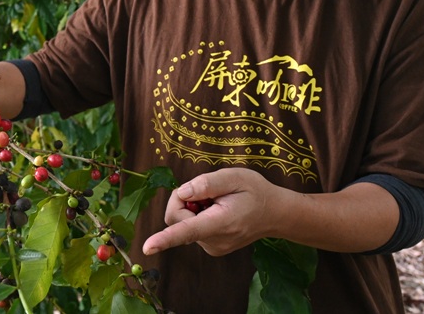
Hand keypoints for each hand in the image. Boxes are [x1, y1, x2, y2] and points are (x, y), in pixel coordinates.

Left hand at [142, 167, 281, 256]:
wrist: (275, 213)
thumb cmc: (255, 192)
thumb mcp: (235, 177)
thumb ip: (207, 183)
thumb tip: (183, 192)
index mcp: (220, 223)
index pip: (187, 230)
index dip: (165, 238)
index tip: (147, 247)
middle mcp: (214, 240)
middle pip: (176, 218)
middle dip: (183, 199)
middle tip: (206, 190)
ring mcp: (212, 246)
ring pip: (182, 222)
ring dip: (193, 207)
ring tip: (217, 201)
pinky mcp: (210, 246)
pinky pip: (191, 227)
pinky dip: (198, 215)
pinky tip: (217, 210)